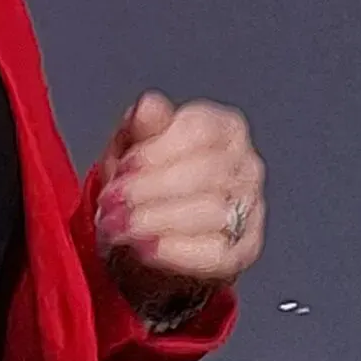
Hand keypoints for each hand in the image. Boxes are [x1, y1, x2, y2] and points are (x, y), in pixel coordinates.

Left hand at [92, 92, 265, 309]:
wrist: (148, 243)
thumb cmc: (144, 186)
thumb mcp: (132, 148)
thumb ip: (141, 126)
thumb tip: (148, 106)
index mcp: (225, 129)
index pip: (200, 131)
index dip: (156, 151)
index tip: (122, 169)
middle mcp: (246, 167)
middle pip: (205, 173)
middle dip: (150, 189)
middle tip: (111, 203)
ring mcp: (250, 211)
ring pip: (210, 212)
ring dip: (156, 220)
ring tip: (118, 227)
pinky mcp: (243, 252)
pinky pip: (215, 253)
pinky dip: (175, 251)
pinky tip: (144, 249)